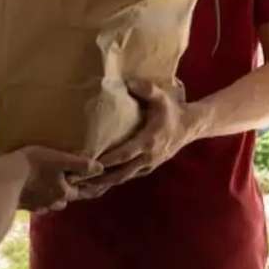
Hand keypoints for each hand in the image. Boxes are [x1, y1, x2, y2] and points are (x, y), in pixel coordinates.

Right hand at [14, 146, 101, 212]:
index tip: (89, 182)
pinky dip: (35, 195)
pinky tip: (30, 186)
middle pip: (64, 198)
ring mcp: (35, 206)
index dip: (85, 186)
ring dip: (50, 193)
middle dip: (65, 190)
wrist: (2, 180)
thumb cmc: (34, 166)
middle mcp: (52, 204)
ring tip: (46, 180)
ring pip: (48, 201)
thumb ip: (81, 164)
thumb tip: (100, 168)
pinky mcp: (21, 205)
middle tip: (64, 177)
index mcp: (64, 194)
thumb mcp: (60, 160)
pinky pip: (33, 202)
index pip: (80, 192)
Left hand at [76, 80, 197, 199]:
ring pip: (123, 179)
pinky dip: (114, 180)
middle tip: (79, 180)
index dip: (106, 160)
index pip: (124, 154)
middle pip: (120, 173)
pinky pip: (129, 177)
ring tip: (84, 186)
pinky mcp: (149, 168)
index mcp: (148, 142)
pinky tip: (100, 182)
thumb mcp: (162, 97)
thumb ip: (146, 89)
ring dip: (105, 183)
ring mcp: (149, 166)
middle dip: (99, 178)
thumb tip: (129, 82)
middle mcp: (147, 158)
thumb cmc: (172, 111)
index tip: (88, 163)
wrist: (190, 127)